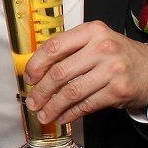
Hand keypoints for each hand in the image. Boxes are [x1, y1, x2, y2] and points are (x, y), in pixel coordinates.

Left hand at [25, 20, 147, 123]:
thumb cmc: (116, 54)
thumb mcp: (94, 41)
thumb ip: (69, 50)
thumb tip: (36, 70)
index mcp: (91, 32)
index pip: (54, 47)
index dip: (36, 64)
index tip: (29, 77)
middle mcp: (102, 48)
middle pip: (60, 72)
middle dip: (41, 91)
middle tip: (32, 101)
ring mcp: (112, 70)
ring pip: (72, 92)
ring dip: (53, 106)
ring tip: (43, 113)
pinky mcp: (119, 90)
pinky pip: (87, 105)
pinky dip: (70, 113)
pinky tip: (62, 116)